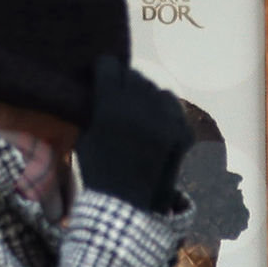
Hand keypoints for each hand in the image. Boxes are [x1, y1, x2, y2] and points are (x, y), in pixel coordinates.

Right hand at [73, 54, 192, 214]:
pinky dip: (163, 110)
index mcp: (111, 104)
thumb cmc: (97, 167)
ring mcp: (165, 120)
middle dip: (124, 83)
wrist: (125, 202)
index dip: (103, 70)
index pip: (109, 65)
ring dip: (145, 96)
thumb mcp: (86, 132)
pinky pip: (173, 106)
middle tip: (119, 96)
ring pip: (155, 89)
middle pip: (133, 76)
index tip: (100, 76)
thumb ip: (96, 104)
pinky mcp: (182, 132)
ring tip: (137, 110)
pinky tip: (154, 120)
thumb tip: (103, 82)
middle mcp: (140, 107)